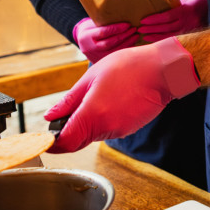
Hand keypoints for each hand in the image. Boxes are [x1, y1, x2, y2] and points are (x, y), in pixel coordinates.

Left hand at [45, 37, 200, 152]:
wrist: (163, 69)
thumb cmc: (130, 67)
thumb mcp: (91, 77)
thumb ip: (70, 100)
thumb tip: (52, 115)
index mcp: (92, 114)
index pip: (65, 143)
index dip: (53, 142)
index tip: (47, 137)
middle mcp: (106, 128)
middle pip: (78, 140)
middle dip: (70, 130)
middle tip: (69, 111)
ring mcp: (120, 130)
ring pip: (94, 134)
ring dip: (89, 123)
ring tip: (98, 97)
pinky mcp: (130, 128)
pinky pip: (109, 129)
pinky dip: (104, 120)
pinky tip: (113, 100)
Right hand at [73, 17, 137, 63]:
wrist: (82, 41)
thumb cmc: (91, 28)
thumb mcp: (93, 23)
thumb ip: (105, 23)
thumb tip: (124, 17)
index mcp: (85, 37)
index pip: (103, 32)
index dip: (116, 28)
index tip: (127, 24)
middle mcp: (89, 49)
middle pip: (109, 43)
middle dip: (123, 36)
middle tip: (134, 29)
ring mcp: (94, 57)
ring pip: (113, 52)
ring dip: (127, 43)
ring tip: (135, 35)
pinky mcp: (100, 63)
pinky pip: (115, 57)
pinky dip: (125, 50)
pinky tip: (132, 43)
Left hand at [138, 0, 208, 41]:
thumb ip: (174, 5)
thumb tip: (160, 10)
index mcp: (186, 10)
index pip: (167, 16)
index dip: (154, 20)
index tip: (143, 21)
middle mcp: (189, 22)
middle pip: (167, 28)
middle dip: (152, 29)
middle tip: (139, 29)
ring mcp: (192, 29)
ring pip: (171, 35)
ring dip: (157, 37)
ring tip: (145, 37)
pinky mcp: (194, 34)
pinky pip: (178, 38)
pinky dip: (166, 40)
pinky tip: (158, 41)